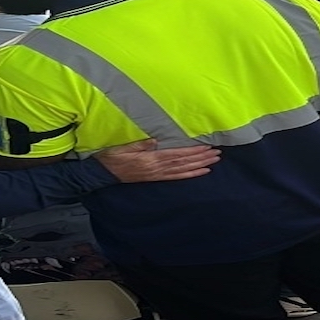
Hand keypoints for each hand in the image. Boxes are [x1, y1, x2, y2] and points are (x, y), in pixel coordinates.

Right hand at [95, 139, 220, 182]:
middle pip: (183, 163)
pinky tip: (200, 172)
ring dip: (199, 166)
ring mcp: (156, 175)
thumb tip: (156, 140)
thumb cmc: (111, 157)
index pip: (176, 155)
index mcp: (149, 159)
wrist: (100, 173)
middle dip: (201, 158)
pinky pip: (175, 177)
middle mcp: (156, 168)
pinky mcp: (154, 178)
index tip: (207, 148)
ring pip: (182, 170)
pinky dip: (189, 175)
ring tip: (214, 161)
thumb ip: (140, 144)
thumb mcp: (123, 147)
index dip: (193, 152)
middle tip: (218, 154)